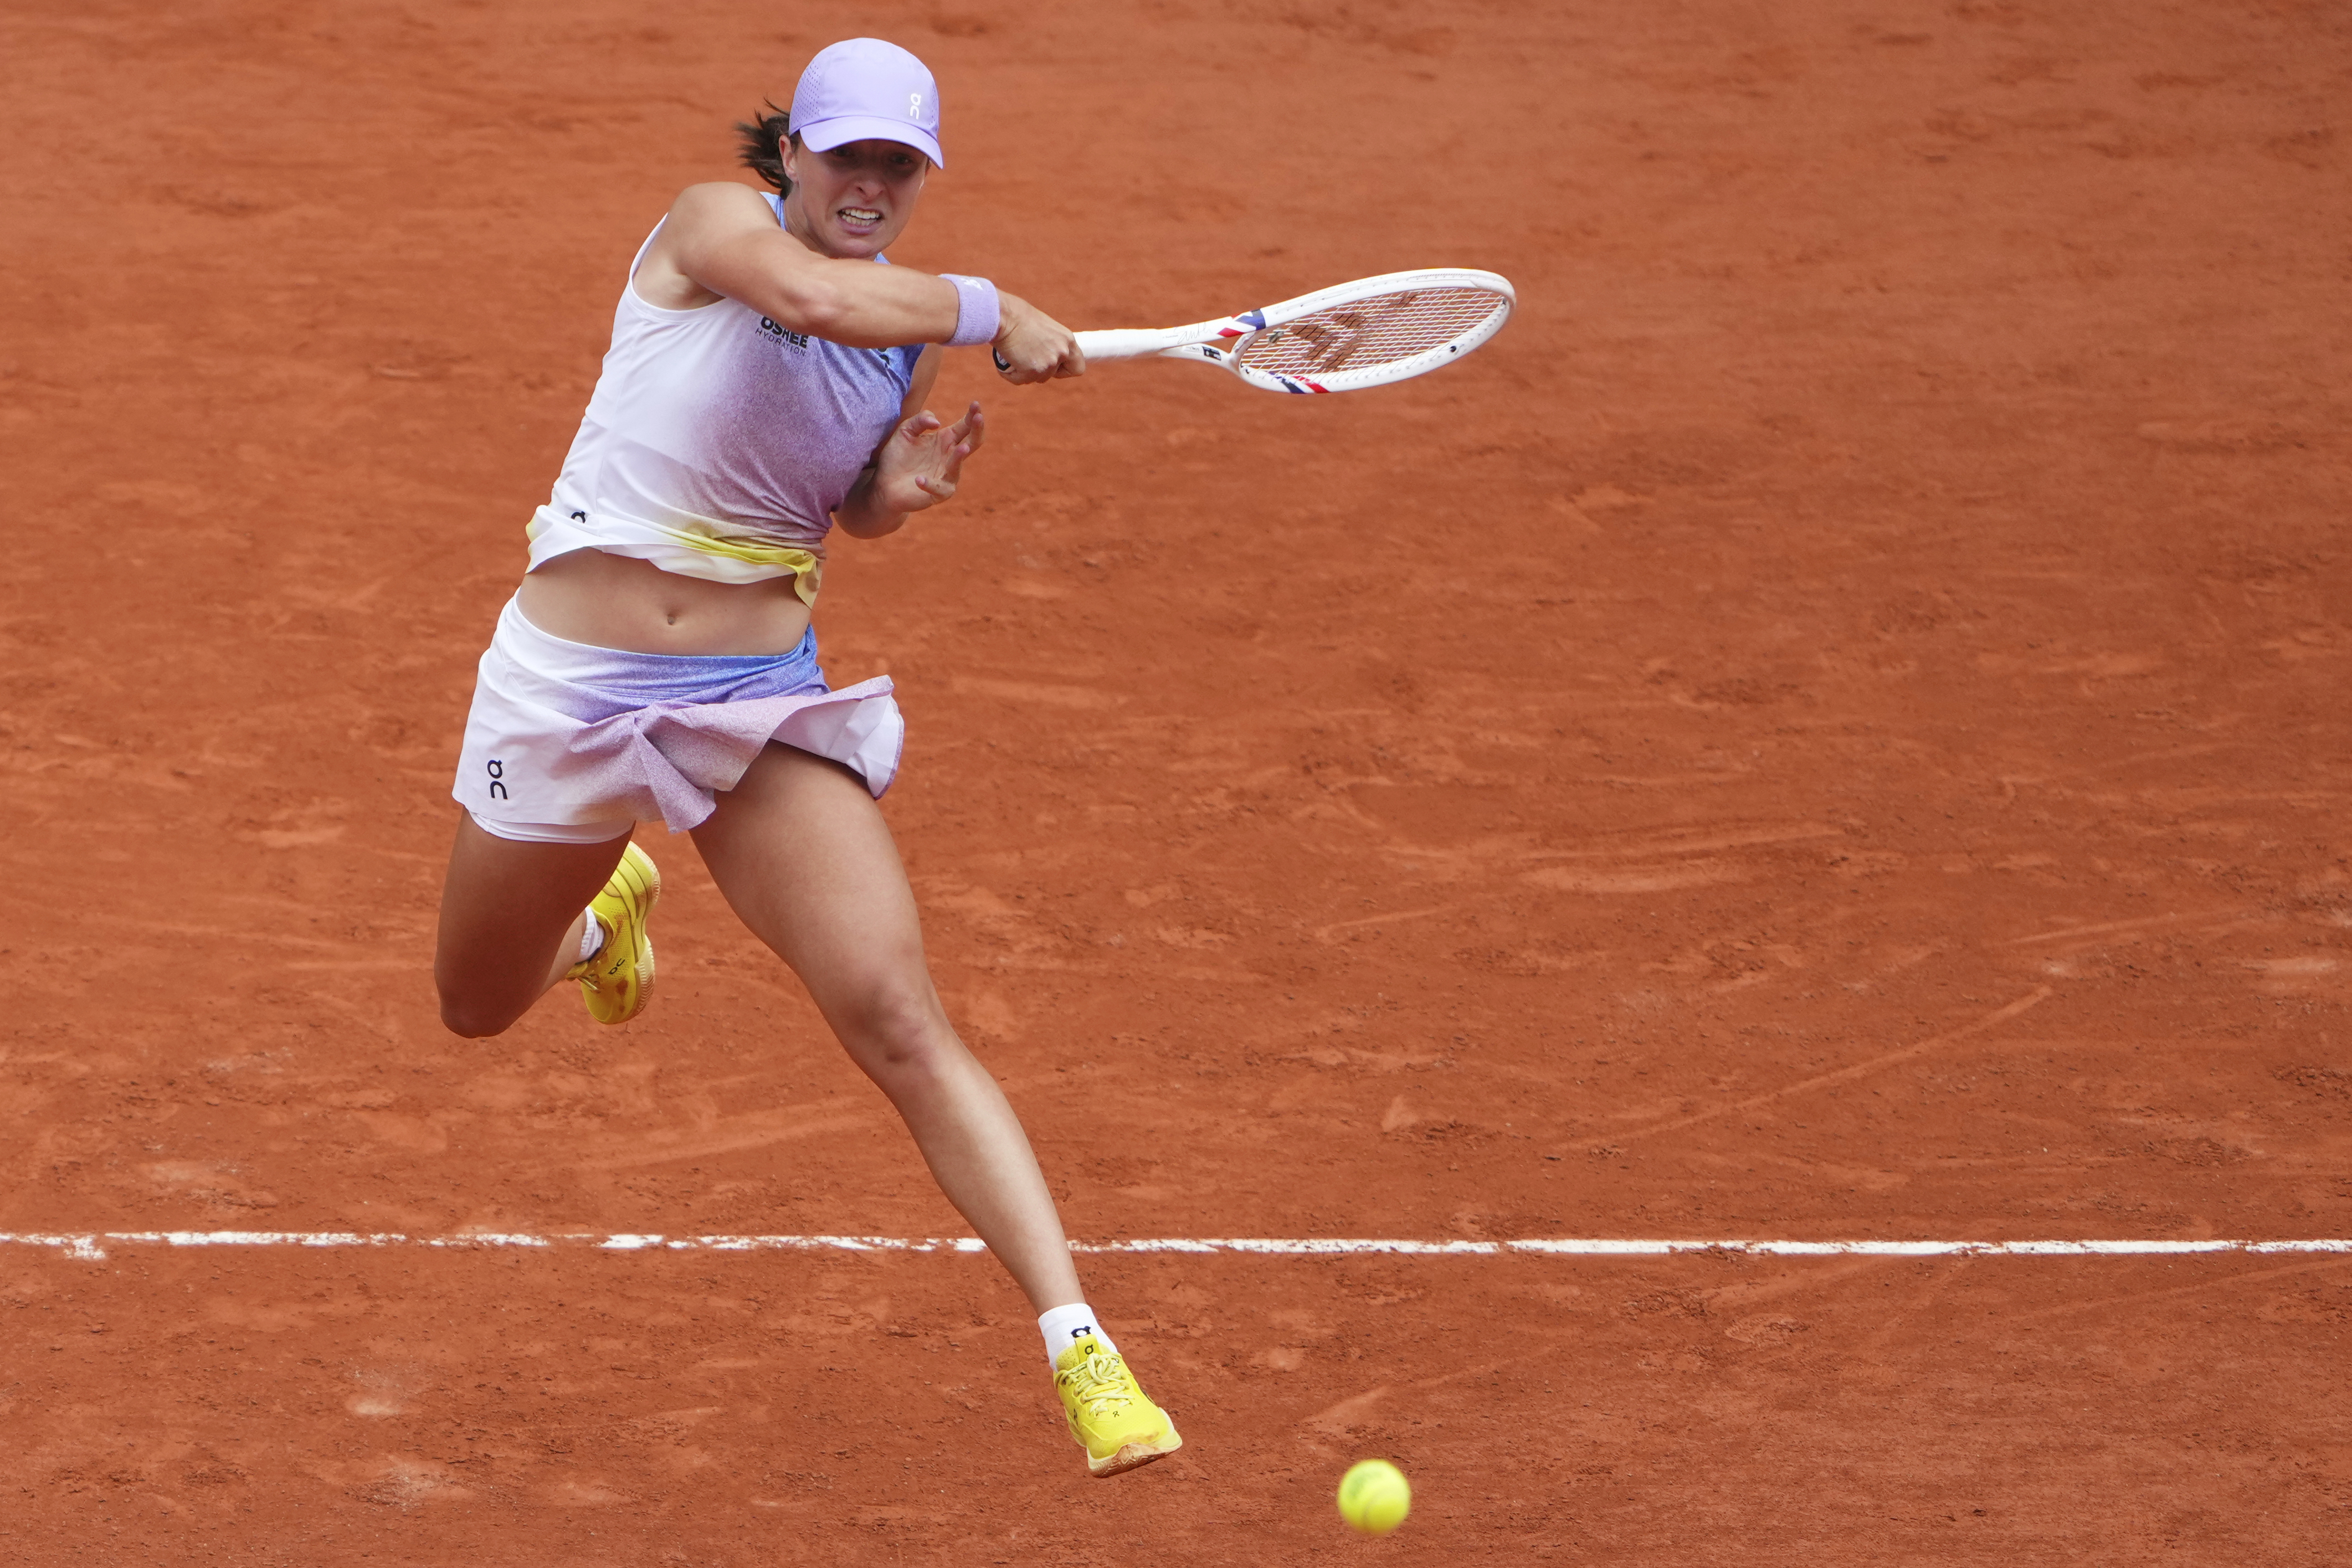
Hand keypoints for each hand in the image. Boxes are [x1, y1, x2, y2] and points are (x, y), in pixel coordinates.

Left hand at [867, 401, 985, 514]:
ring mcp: (947, 476)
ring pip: (957, 466)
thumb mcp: (906, 431)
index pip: (965, 426)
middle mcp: (951, 457)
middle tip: (978, 417)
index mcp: (946, 439)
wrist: (885, 483)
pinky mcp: (939, 493)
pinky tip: (919, 479)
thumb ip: (920, 420)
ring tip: (962, 447)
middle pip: (972, 442)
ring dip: (959, 457)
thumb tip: (937, 422)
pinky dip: (929, 484)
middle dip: (977, 430)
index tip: (975, 404)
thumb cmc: (898, 456)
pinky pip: (938, 488)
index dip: (972, 415)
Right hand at [992, 293, 1084, 384]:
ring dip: (1024, 371)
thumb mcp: (1045, 329)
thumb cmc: (1019, 317)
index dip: (1064, 370)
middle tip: (1026, 357)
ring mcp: (1048, 363)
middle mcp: (1062, 352)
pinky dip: (1011, 374)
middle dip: (1040, 370)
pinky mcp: (1032, 371)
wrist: (1004, 316)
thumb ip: (1051, 343)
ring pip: (1036, 378)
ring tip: (1013, 353)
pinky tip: (1004, 360)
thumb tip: (1046, 355)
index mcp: (1067, 340)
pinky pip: (1019, 380)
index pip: (1078, 367)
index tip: (1054, 367)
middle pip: (1053, 375)